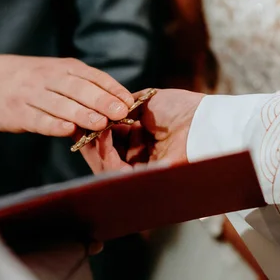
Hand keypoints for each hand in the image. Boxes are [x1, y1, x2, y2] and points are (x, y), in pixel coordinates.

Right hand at [0, 55, 134, 135]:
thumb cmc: (23, 78)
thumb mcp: (51, 72)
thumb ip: (78, 85)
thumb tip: (113, 104)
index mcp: (61, 67)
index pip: (92, 76)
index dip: (112, 89)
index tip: (129, 102)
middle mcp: (47, 78)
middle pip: (79, 88)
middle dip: (102, 100)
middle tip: (122, 113)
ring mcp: (30, 95)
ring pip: (60, 104)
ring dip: (82, 113)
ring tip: (101, 124)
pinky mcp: (16, 113)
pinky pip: (37, 119)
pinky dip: (52, 124)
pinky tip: (67, 131)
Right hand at [79, 88, 204, 172]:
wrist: (201, 120)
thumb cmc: (181, 108)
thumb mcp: (147, 100)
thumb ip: (123, 107)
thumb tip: (103, 112)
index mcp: (144, 135)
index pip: (112, 137)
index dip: (96, 128)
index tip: (82, 116)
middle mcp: (142, 154)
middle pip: (106, 154)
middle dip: (90, 141)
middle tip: (77, 125)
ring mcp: (143, 168)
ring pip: (107, 165)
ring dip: (95, 148)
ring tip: (88, 130)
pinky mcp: (145, 179)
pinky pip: (117, 172)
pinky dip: (105, 155)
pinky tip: (100, 137)